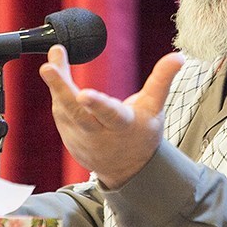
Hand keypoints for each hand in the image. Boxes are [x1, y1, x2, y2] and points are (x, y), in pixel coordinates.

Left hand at [39, 45, 184, 188]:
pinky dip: (55, 90)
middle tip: (48, 67)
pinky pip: (59, 110)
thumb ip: (162, 80)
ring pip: (63, 108)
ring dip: (56, 83)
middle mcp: (98, 134)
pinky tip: (54, 69)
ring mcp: (80, 137)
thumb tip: (179, 56)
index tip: (83, 94)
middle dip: (61, 89)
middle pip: (76, 112)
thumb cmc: (142, 134)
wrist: (127, 170)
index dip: (97, 105)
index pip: (110, 115)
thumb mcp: (154, 108)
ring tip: (54, 57)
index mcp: (122, 126)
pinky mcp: (68, 136)